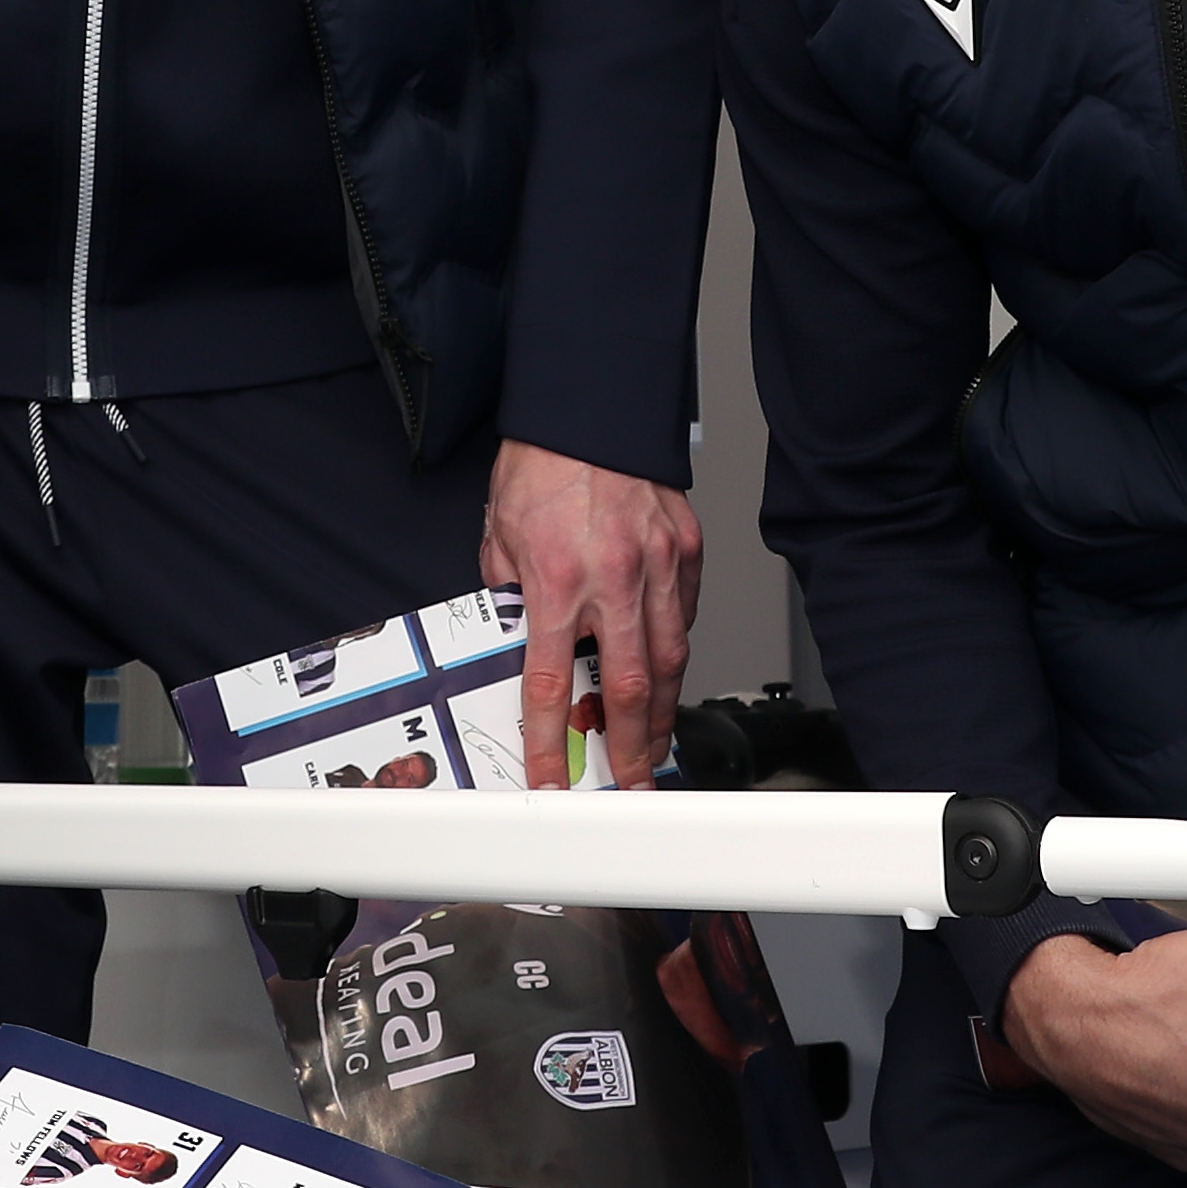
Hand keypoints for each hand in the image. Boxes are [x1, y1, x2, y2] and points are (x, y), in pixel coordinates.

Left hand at [482, 440, 699, 786]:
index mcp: (558, 581)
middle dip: (629, 746)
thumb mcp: (501, 536)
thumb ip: (511, 596)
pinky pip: (685, 613)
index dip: (549, 739)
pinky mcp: (685, 548)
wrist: (589, 408)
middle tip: (631, 780)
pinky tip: (668, 669)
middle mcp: (614, 578)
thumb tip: (519, 639)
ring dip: (661, 710)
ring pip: (670, 657)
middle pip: (629, 687)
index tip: (551, 776)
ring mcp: (658, 564)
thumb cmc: (543, 465)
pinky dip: (676, 648)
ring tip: (654, 742)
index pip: (551, 682)